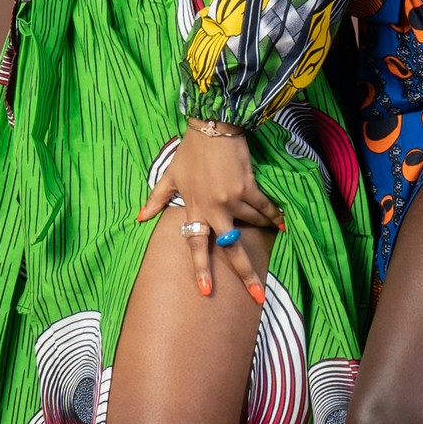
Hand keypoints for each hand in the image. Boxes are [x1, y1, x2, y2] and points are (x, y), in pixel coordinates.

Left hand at [138, 127, 284, 300]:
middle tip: (258, 296)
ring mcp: (231, 199)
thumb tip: (139, 218)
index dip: (201, 269)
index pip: (195, 245)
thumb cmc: (190, 151)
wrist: (212, 127)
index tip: (205, 292)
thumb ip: (156, 199)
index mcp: (194, 209)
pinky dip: (274, 215)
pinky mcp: (248, 187)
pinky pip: (264, 207)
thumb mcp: (170, 175)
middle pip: (230, 247)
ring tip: (273, 234)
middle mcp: (213, 209)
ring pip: (251, 224)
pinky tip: (283, 223)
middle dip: (245, 273)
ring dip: (262, 229)